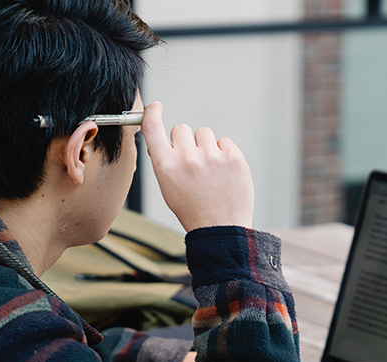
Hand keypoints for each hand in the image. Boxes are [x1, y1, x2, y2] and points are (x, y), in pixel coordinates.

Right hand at [141, 101, 254, 231]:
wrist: (221, 229)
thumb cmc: (193, 210)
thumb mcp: (168, 188)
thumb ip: (164, 162)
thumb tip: (163, 140)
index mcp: (165, 166)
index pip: (152, 128)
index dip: (153, 112)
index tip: (157, 107)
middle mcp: (187, 158)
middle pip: (182, 129)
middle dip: (186, 142)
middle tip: (193, 164)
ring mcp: (212, 157)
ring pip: (204, 133)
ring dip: (206, 147)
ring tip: (210, 171)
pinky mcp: (233, 157)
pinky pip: (225, 142)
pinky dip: (224, 153)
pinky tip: (223, 173)